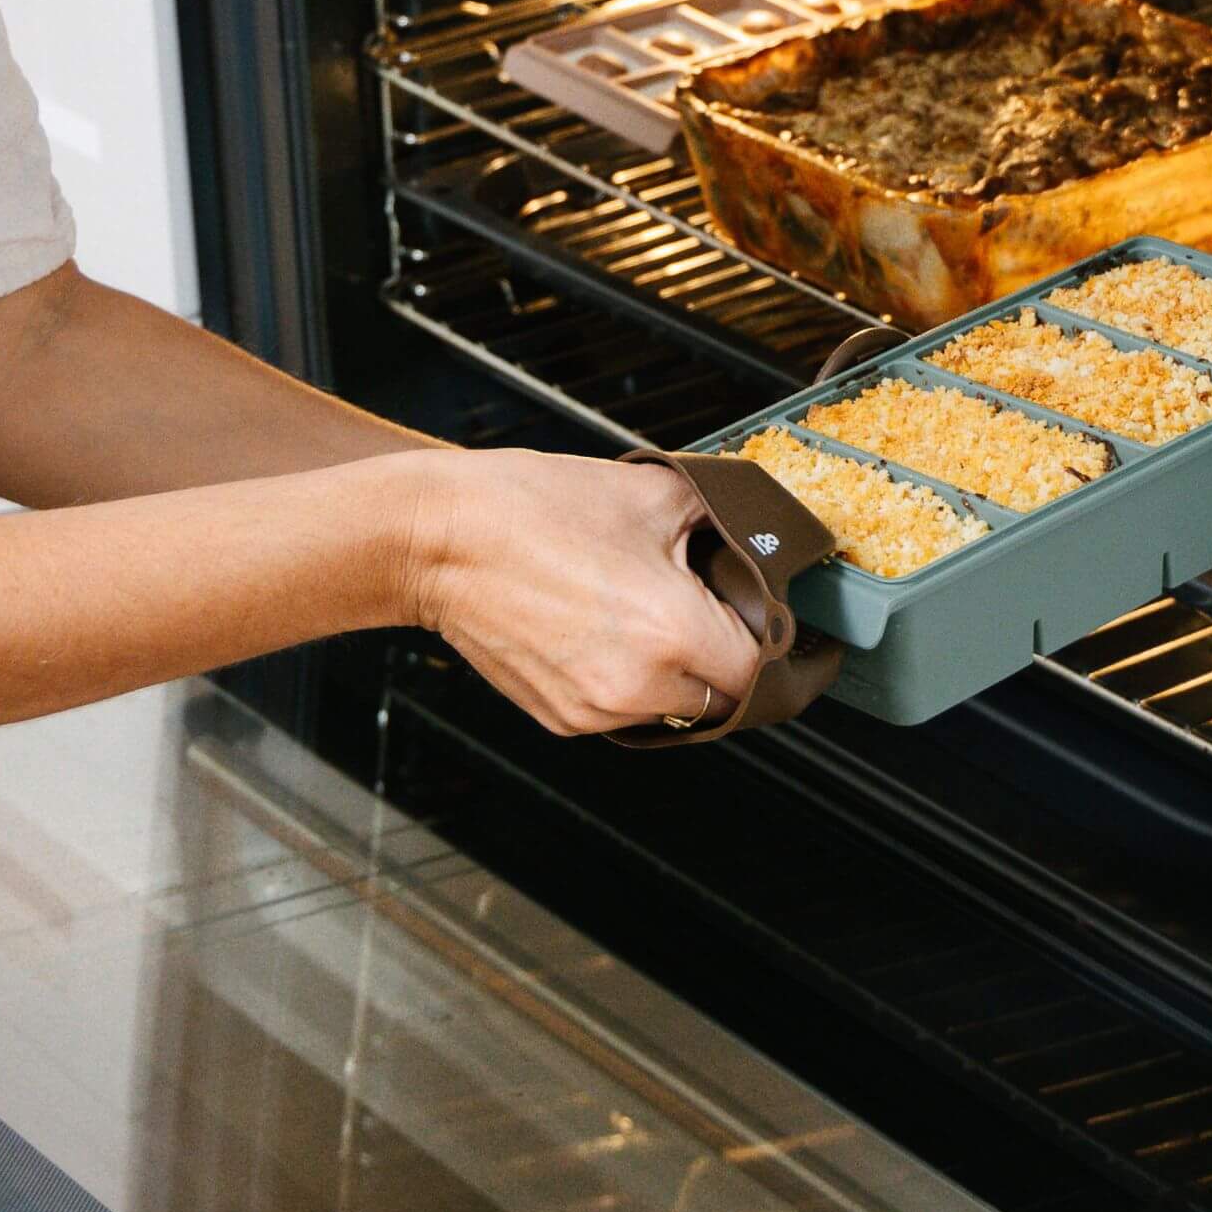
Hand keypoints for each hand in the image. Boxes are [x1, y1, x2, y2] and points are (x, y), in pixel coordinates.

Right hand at [404, 450, 760, 735]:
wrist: (436, 538)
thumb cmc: (531, 510)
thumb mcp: (651, 493)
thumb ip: (720, 517)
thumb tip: (755, 530)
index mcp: (673, 632)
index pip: (759, 671)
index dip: (773, 645)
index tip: (774, 627)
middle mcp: (637, 686)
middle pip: (722, 701)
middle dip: (727, 661)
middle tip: (715, 613)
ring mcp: (594, 710)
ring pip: (673, 712)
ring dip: (679, 675)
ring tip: (652, 615)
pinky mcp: (560, 718)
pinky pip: (623, 713)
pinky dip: (633, 682)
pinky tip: (613, 630)